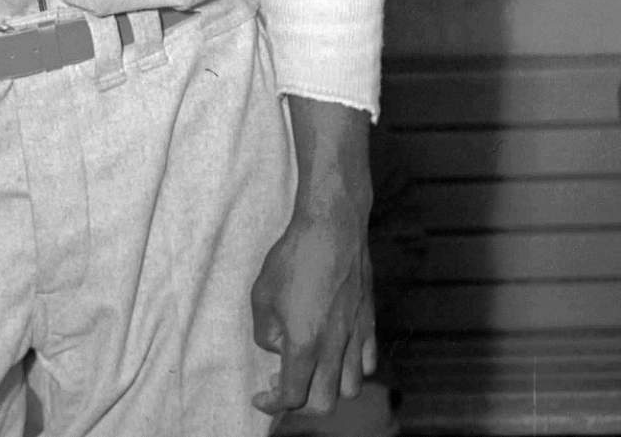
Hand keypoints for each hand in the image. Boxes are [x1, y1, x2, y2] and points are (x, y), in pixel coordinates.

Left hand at [250, 204, 375, 416]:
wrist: (332, 227)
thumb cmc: (293, 257)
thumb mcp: (262, 294)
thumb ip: (266, 332)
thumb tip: (277, 348)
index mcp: (304, 344)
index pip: (292, 395)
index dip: (272, 403)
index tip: (260, 397)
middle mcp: (334, 347)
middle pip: (323, 402)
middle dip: (300, 402)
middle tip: (282, 383)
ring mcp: (356, 336)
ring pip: (349, 388)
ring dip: (328, 388)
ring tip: (312, 370)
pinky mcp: (370, 322)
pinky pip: (368, 363)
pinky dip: (352, 369)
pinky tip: (337, 353)